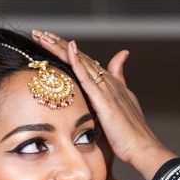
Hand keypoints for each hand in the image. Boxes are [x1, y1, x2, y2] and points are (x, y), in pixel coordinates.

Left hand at [30, 29, 174, 179]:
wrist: (141, 147)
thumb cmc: (129, 135)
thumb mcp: (118, 111)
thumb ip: (112, 96)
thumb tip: (110, 85)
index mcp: (109, 85)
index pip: (84, 62)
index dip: (66, 50)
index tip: (48, 41)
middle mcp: (108, 82)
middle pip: (80, 57)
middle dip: (58, 43)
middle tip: (38, 32)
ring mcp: (107, 89)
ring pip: (82, 62)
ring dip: (62, 47)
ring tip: (44, 35)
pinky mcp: (105, 99)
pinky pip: (89, 77)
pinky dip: (79, 62)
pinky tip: (69, 50)